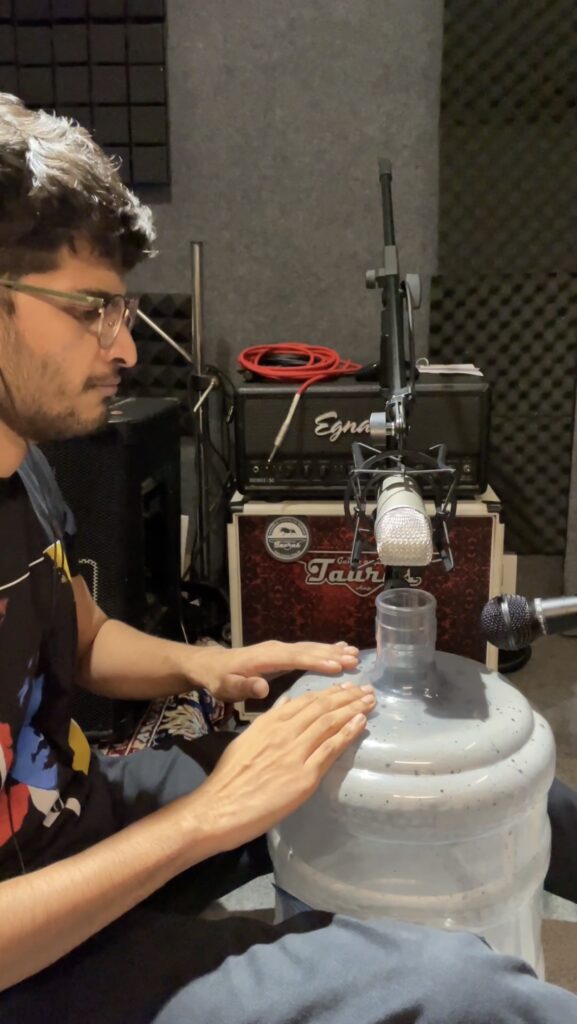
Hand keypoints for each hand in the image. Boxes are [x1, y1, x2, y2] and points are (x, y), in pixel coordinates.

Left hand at [186, 639, 358, 702]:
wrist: (212, 664)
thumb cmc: (220, 679)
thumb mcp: (226, 686)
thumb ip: (243, 687)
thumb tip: (262, 688)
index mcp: (266, 658)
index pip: (295, 658)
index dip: (316, 661)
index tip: (338, 666)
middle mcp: (277, 649)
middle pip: (308, 650)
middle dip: (332, 654)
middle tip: (355, 659)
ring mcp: (281, 649)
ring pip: (311, 648)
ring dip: (333, 650)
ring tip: (355, 654)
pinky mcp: (283, 653)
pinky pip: (308, 649)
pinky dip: (325, 649)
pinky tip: (340, 649)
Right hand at [196, 681, 375, 848]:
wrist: (219, 808)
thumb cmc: (229, 778)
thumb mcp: (246, 739)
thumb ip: (268, 720)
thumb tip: (286, 701)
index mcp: (269, 722)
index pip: (305, 701)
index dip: (329, 693)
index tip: (345, 687)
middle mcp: (284, 732)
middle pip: (322, 708)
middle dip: (347, 697)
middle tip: (367, 689)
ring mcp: (295, 753)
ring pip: (329, 724)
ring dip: (353, 710)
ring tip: (370, 701)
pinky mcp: (304, 776)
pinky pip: (330, 749)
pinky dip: (348, 734)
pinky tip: (361, 723)